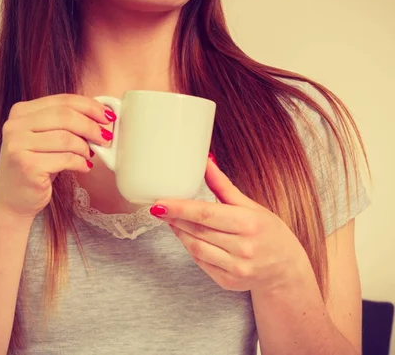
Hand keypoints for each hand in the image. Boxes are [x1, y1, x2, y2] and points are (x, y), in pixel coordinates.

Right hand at [0, 94, 114, 218]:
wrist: (12, 199)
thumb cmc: (35, 166)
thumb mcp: (46, 138)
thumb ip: (65, 123)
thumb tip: (101, 116)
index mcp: (21, 111)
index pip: (62, 100)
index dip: (89, 107)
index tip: (107, 116)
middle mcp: (15, 125)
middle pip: (65, 116)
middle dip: (91, 126)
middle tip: (105, 137)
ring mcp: (18, 145)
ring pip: (66, 138)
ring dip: (85, 147)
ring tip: (89, 155)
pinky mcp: (26, 166)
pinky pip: (65, 159)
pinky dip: (80, 162)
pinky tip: (84, 167)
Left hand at [151, 155, 312, 294]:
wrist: (285, 271)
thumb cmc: (268, 232)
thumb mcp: (250, 206)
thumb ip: (223, 186)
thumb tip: (206, 161)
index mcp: (249, 224)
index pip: (205, 214)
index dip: (179, 209)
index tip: (159, 203)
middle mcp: (243, 248)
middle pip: (197, 230)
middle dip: (174, 218)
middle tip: (158, 208)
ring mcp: (236, 268)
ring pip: (195, 248)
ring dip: (179, 233)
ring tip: (170, 220)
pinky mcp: (228, 282)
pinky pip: (200, 262)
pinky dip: (190, 248)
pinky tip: (186, 236)